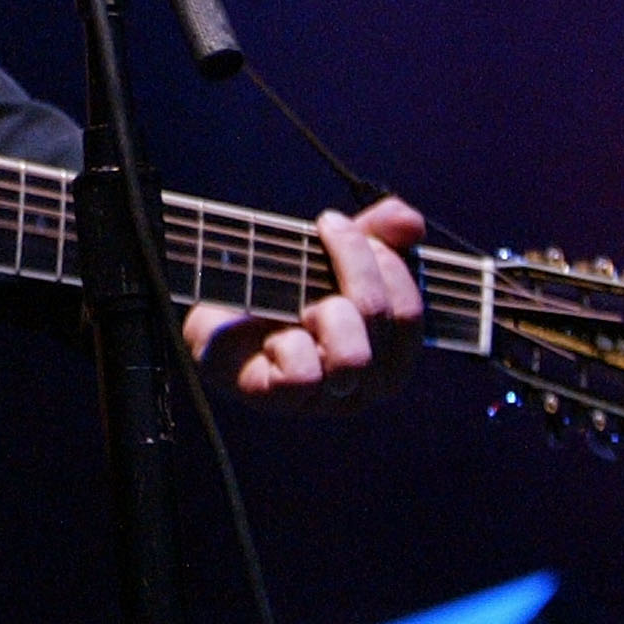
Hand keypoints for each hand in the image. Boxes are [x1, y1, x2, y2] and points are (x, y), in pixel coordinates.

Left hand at [182, 195, 425, 413]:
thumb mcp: (330, 251)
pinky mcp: (281, 400)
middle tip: (320, 235)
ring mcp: (328, 397)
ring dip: (324, 311)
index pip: (409, 312)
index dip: (383, 262)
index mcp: (389, 351)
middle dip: (351, 265)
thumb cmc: (282, 281)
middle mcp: (367, 382)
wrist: (212, 302)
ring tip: (301, 300)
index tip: (336, 224)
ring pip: (353, 357)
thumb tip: (411, 222)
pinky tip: (270, 336)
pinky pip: (303, 374)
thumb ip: (377, 235)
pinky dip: (286, 344)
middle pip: (382, 320)